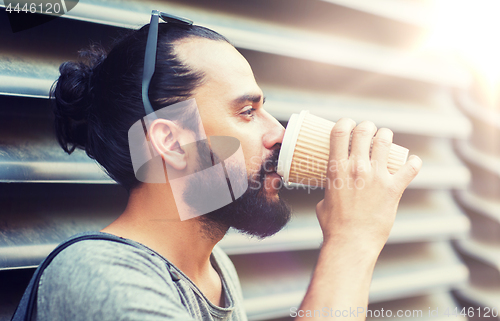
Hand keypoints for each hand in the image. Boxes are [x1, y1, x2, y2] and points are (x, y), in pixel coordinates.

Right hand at [316, 118, 421, 254]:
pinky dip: (414, 163)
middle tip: (369, 132)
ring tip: (385, 139)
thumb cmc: (334, 225)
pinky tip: (413, 162)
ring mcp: (376, 176)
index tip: (348, 124)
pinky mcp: (393, 188)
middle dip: (367, 127)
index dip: (345, 122)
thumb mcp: (323, 201)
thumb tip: (332, 189)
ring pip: (385, 141)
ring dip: (386, 136)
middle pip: (364, 131)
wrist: (351, 242)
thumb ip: (329, 189)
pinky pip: (410, 168)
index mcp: (336, 168)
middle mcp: (356, 167)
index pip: (340, 132)